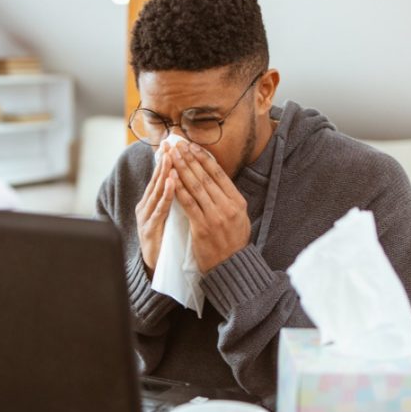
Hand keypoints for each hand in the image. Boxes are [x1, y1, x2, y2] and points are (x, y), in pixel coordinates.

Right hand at [135, 142, 175, 275]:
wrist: (154, 268)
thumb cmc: (164, 241)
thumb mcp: (169, 216)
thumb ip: (173, 199)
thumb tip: (183, 180)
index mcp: (152, 203)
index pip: (161, 177)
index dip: (166, 160)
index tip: (173, 143)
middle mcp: (146, 207)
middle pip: (157, 180)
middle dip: (164, 161)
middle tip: (171, 143)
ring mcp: (146, 218)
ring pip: (157, 191)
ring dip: (164, 173)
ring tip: (171, 157)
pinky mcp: (149, 230)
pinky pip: (160, 210)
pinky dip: (167, 195)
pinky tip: (173, 183)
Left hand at [170, 141, 249, 272]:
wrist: (232, 267)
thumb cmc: (233, 241)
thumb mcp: (239, 217)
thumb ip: (229, 199)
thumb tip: (216, 178)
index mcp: (238, 201)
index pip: (218, 174)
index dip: (203, 158)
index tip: (191, 146)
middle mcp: (228, 206)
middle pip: (205, 176)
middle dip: (189, 158)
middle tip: (177, 145)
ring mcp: (216, 216)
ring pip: (196, 187)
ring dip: (181, 169)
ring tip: (171, 156)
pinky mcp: (203, 227)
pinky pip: (188, 204)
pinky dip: (178, 189)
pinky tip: (170, 178)